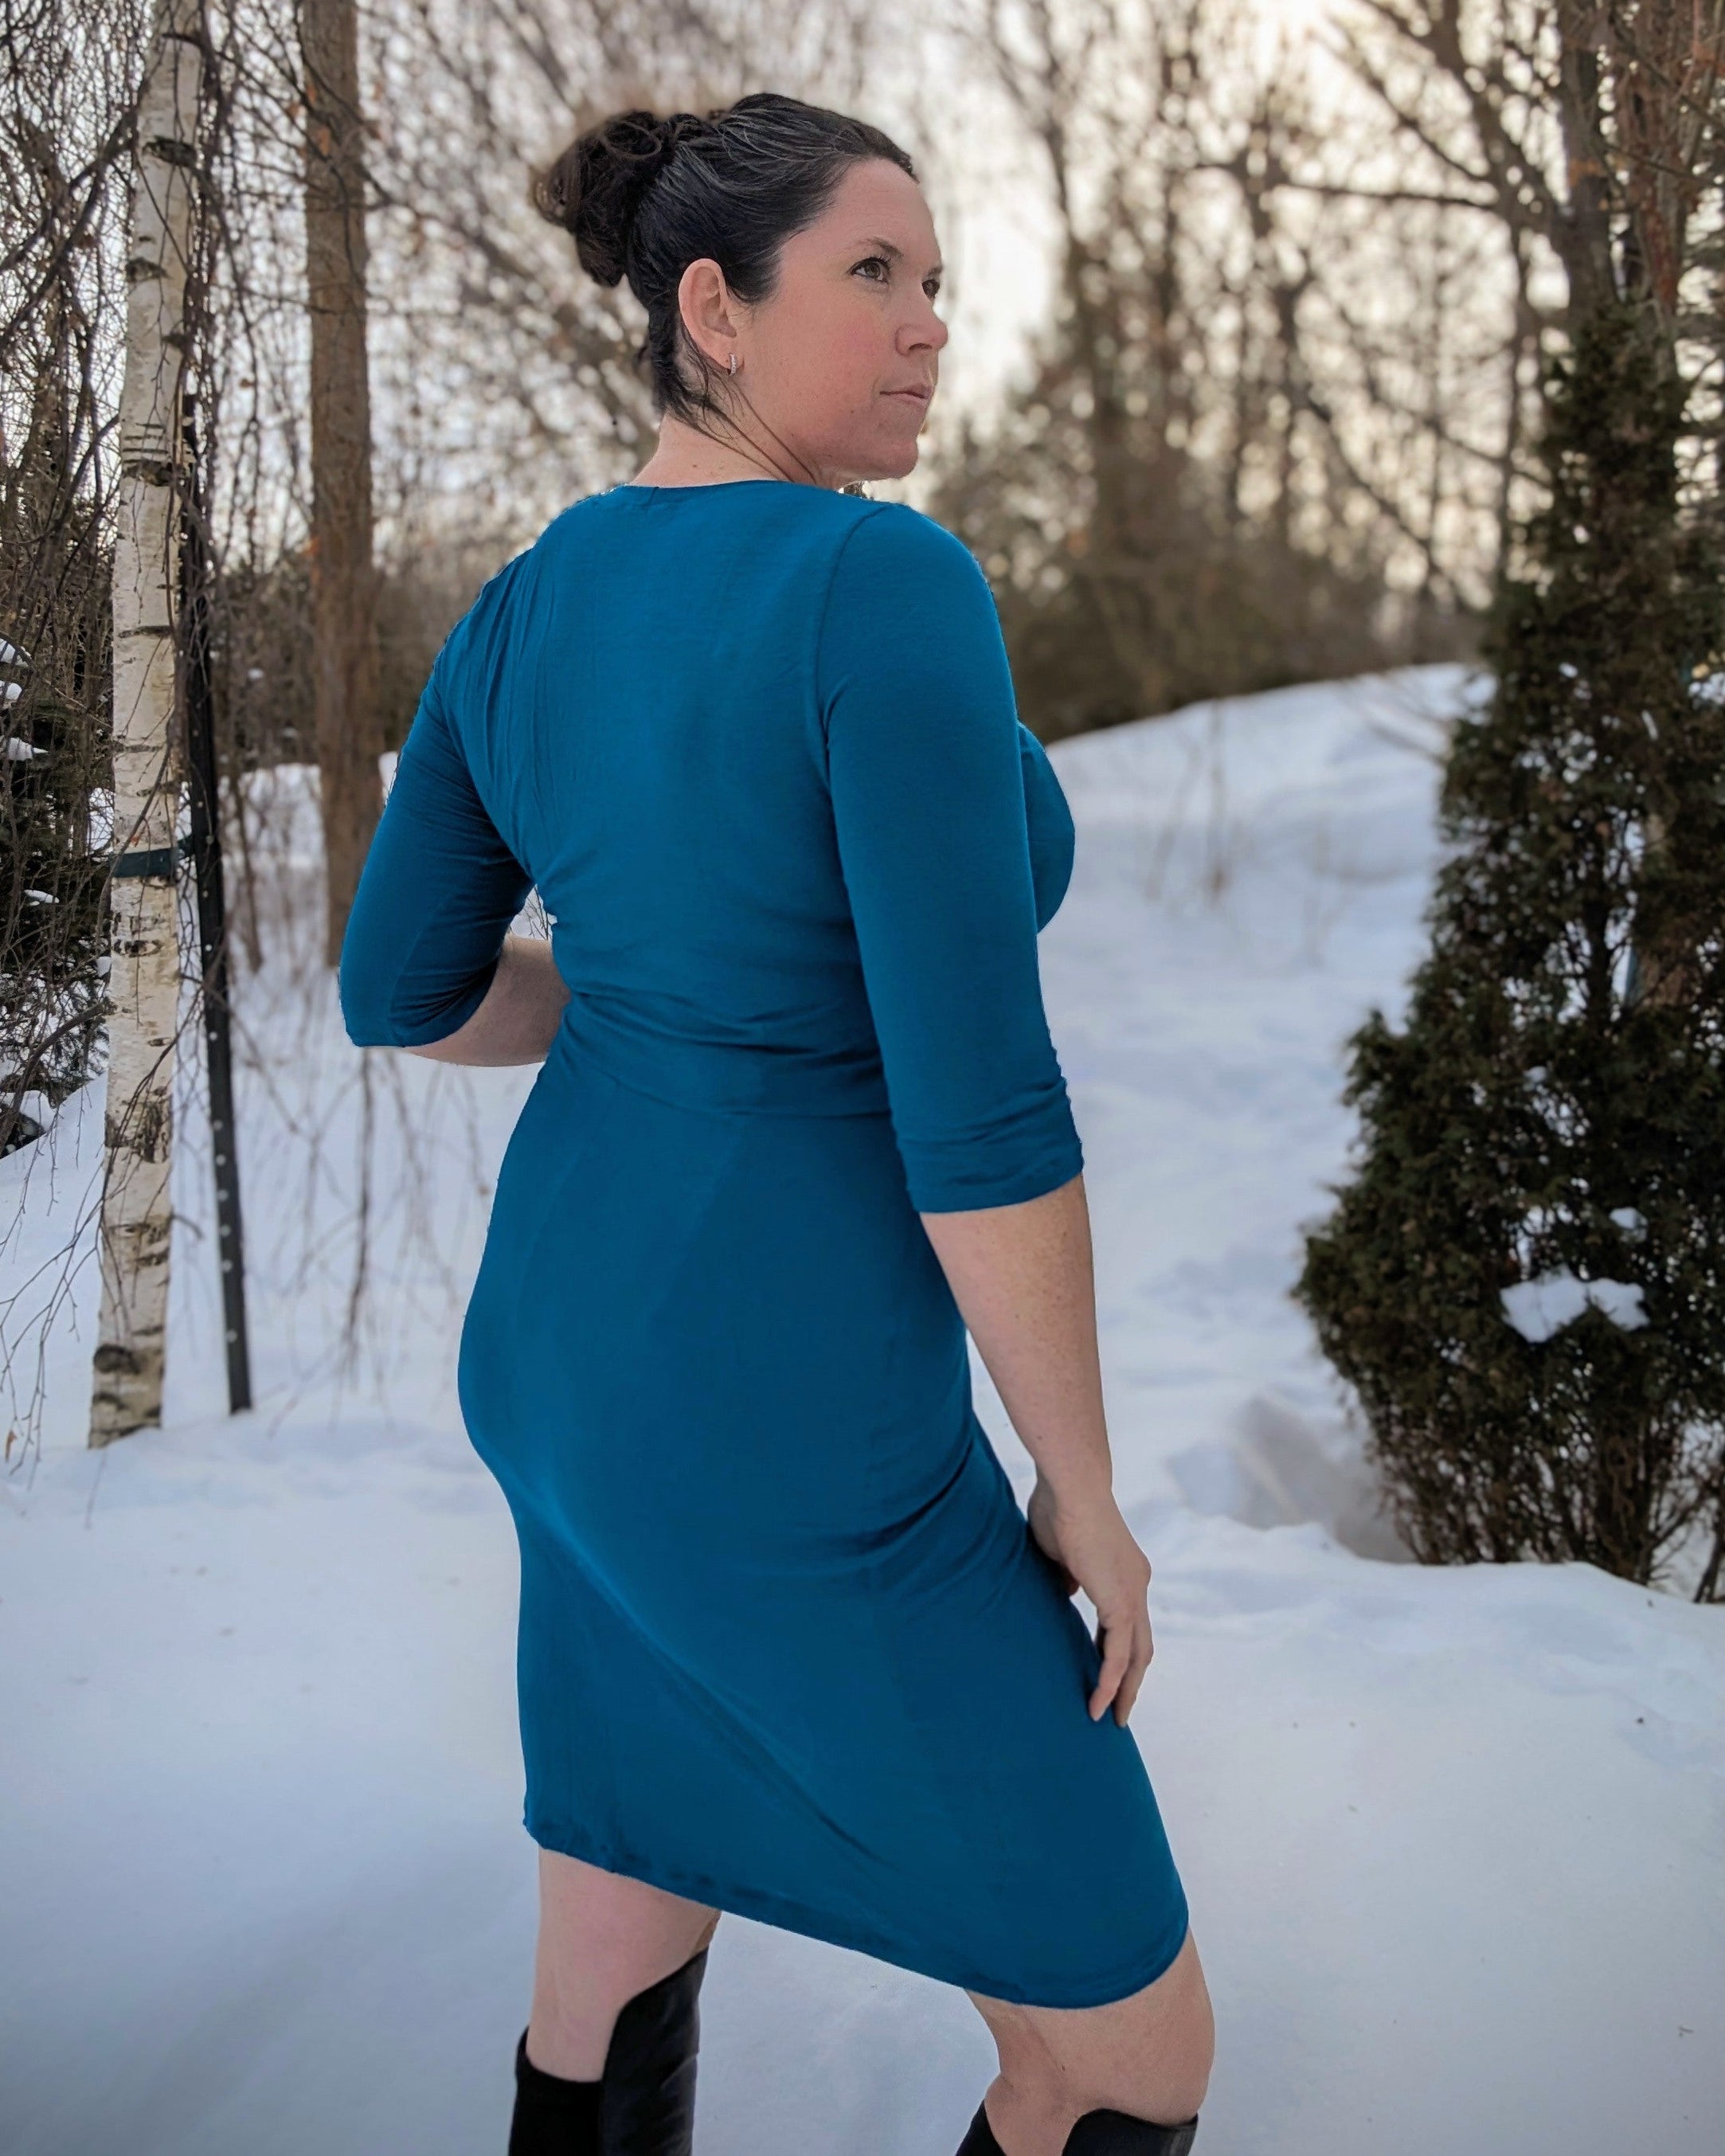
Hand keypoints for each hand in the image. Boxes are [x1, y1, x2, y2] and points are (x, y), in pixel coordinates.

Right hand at [1025, 1472, 1155, 1727]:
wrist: (1071, 1489)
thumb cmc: (1058, 1507)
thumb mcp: (1060, 1551)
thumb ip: (1067, 1576)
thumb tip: (1066, 1594)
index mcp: (1126, 1572)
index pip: (1126, 1622)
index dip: (1117, 1651)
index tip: (1104, 1675)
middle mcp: (1137, 1584)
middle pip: (1140, 1646)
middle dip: (1130, 1680)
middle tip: (1118, 1710)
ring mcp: (1134, 1593)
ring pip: (1136, 1656)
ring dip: (1125, 1689)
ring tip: (1110, 1718)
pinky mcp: (1121, 1602)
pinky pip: (1118, 1653)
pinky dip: (1109, 1681)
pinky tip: (1098, 1704)